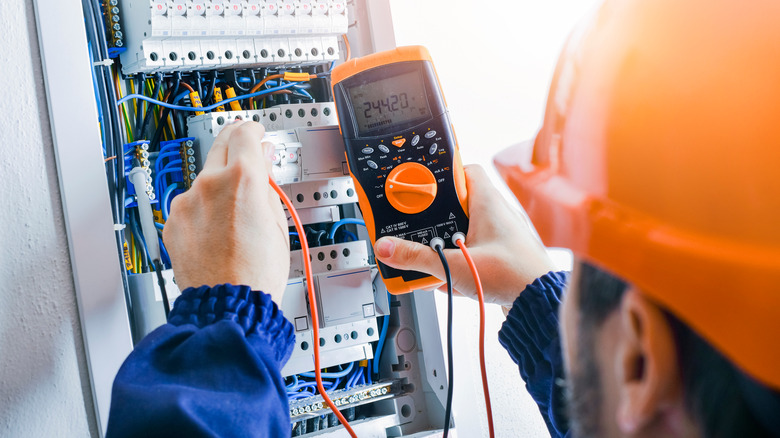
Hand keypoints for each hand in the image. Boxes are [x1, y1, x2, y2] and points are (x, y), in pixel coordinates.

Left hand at [163, 121, 289, 302]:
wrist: (227, 304)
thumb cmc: (256, 272)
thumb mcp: (277, 221)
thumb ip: (267, 183)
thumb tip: (263, 161)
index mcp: (242, 179)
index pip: (245, 133)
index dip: (254, 130)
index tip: (257, 134)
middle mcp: (209, 183)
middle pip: (221, 144)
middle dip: (235, 146)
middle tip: (247, 156)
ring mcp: (186, 202)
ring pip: (205, 178)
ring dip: (219, 184)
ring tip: (235, 213)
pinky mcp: (173, 221)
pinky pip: (190, 203)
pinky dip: (203, 208)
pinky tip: (217, 230)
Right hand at [373, 165, 555, 307]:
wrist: (540, 305)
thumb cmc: (515, 276)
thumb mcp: (456, 266)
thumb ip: (418, 258)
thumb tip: (389, 248)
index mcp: (488, 202)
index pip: (463, 170)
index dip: (440, 174)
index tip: (419, 185)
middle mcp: (496, 215)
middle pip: (456, 205)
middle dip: (435, 222)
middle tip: (419, 231)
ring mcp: (500, 236)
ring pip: (463, 232)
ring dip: (446, 248)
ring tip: (434, 262)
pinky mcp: (501, 257)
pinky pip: (472, 254)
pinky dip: (459, 265)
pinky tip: (452, 282)